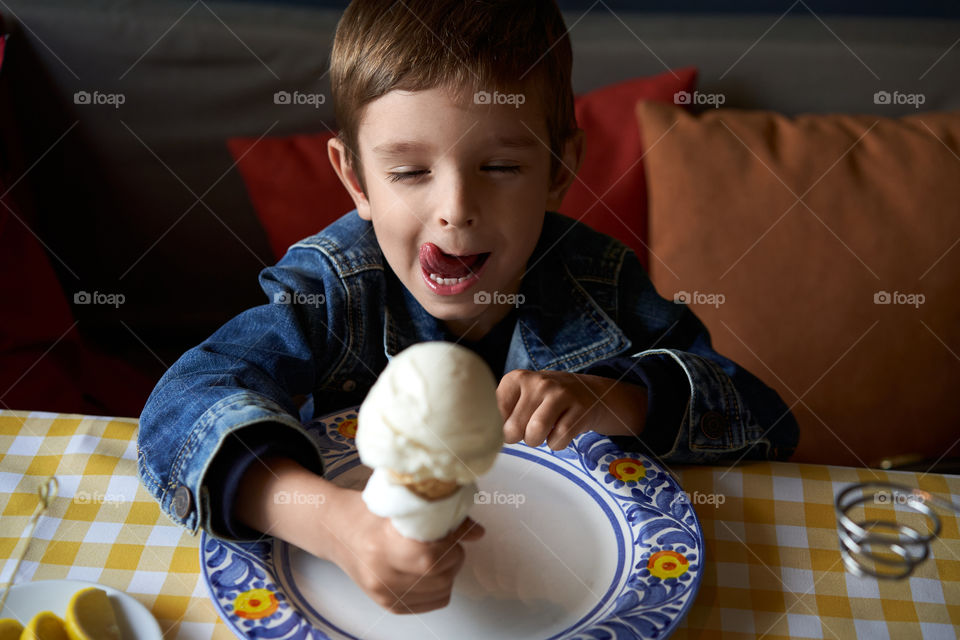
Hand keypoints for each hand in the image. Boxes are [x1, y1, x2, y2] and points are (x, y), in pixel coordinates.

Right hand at [234, 458, 483, 613]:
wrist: (335, 530)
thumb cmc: (366, 512)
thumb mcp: (402, 504)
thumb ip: (440, 516)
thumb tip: (477, 532)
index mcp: (383, 543)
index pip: (435, 552)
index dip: (452, 538)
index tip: (452, 527)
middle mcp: (383, 573)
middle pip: (442, 571)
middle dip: (453, 552)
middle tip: (443, 538)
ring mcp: (385, 593)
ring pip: (443, 588)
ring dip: (449, 569)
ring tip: (435, 552)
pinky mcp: (389, 605)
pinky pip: (434, 602)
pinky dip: (441, 586)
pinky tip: (429, 569)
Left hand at [497, 370, 646, 449]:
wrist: (591, 392)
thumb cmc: (547, 399)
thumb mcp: (523, 396)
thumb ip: (502, 412)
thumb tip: (485, 438)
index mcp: (516, 378)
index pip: (495, 415)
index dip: (502, 427)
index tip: (513, 422)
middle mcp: (537, 382)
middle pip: (514, 429)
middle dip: (520, 437)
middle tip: (530, 428)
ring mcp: (560, 394)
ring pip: (535, 434)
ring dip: (537, 441)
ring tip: (543, 431)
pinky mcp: (579, 410)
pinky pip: (558, 441)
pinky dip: (556, 443)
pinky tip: (561, 430)